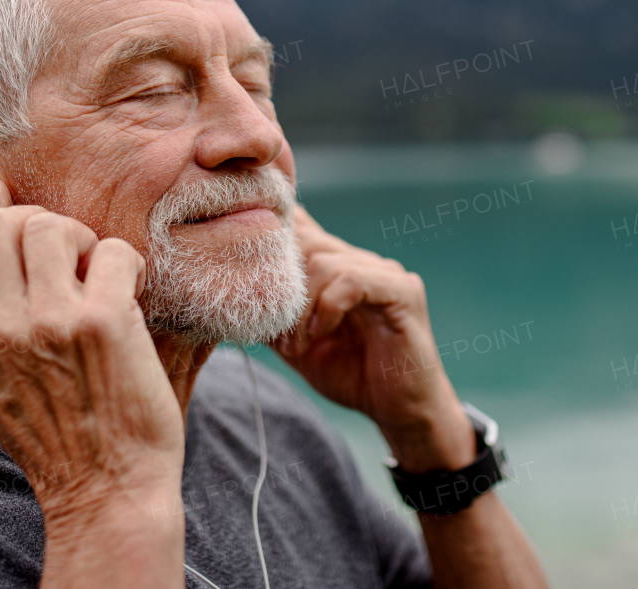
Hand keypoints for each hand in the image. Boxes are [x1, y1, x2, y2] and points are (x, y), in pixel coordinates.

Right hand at [0, 179, 183, 550]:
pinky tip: (133, 290)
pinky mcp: (102, 323)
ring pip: (52, 226)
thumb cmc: (64, 439)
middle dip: (39, 221)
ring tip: (101, 269)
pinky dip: (129, 261)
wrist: (106, 493)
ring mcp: (49, 324)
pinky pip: (114, 251)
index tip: (4, 194)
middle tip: (73, 251)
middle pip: (1, 227)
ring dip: (83, 235)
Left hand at [273, 207, 474, 472]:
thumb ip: (274, 316)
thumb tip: (234, 298)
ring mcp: (385, 272)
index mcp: (338, 267)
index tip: (248, 274)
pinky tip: (323, 334)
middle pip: (305, 243)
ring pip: (324, 262)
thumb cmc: (353, 375)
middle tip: (278, 337)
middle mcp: (362, 260)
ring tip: (298, 345)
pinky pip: (352, 281)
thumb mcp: (299, 344)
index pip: (303, 226)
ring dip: (301, 308)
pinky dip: (327, 308)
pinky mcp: (403, 291)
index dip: (274, 240)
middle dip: (282, 290)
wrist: (401, 411)